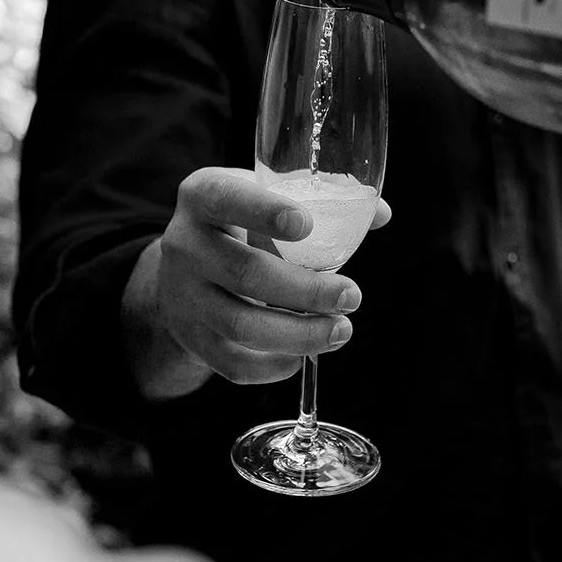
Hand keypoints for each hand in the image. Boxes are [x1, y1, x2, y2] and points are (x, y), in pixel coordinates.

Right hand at [122, 167, 387, 399]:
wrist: (184, 269)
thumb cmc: (241, 224)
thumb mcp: (265, 198)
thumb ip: (321, 203)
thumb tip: (379, 214)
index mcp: (203, 195)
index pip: (227, 198)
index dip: (265, 212)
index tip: (307, 225)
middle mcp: (184, 244)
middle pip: (246, 272)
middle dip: (307, 290)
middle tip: (352, 296)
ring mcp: (182, 295)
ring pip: (241, 325)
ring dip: (300, 334)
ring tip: (341, 330)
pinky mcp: (190, 337)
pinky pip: (232, 362)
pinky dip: (274, 366)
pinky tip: (304, 356)